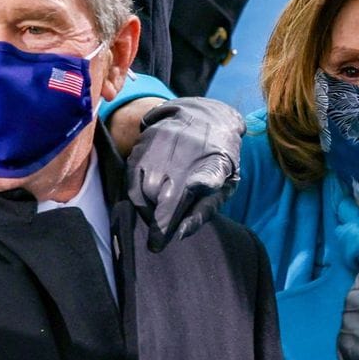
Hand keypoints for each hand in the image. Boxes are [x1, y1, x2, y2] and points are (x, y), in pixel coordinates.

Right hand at [126, 97, 244, 250]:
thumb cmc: (221, 157)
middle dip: (156, 221)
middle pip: (155, 200)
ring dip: (146, 206)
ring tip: (157, 212)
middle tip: (161, 232)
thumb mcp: (226, 185)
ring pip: (141, 189)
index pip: (174, 206)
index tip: (157, 244)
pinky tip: (149, 196)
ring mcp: (158, 146)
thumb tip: (178, 234)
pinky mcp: (144, 141)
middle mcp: (179, 154)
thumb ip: (203, 211)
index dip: (163, 227)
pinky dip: (136, 191)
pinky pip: (131, 175)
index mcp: (207, 167)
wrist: (208, 115)